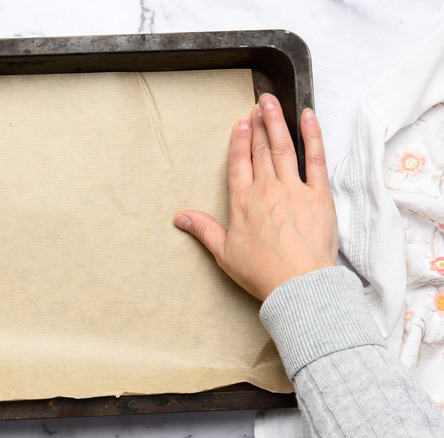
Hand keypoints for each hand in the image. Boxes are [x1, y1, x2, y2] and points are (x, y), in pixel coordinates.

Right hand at [173, 93, 336, 300]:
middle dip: (259, 124)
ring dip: (277, 122)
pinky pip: (316, 159)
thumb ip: (203, 230)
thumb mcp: (224, 253)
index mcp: (243, 202)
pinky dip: (312, 136)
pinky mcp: (319, 195)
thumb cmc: (262, 273)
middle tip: (258, 104)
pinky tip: (308, 118)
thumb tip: (180, 217)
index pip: (240, 162)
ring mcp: (294, 190)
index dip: (239, 140)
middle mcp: (266, 190)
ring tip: (273, 103)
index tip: (241, 123)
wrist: (298, 286)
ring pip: (283, 148)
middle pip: (260, 150)